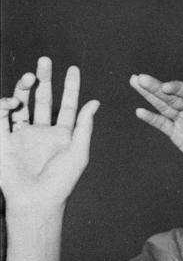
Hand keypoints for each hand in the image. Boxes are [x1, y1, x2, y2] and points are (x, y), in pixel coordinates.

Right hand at [0, 57, 98, 213]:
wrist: (36, 200)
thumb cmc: (61, 181)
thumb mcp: (78, 151)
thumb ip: (84, 126)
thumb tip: (95, 102)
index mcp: (62, 135)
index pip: (67, 105)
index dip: (70, 87)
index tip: (73, 69)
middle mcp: (42, 132)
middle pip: (43, 99)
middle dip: (44, 79)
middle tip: (46, 60)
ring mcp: (22, 134)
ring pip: (22, 103)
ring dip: (24, 87)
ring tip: (30, 77)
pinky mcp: (3, 139)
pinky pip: (1, 116)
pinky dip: (5, 105)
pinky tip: (13, 102)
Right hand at [130, 74, 182, 172]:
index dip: (179, 88)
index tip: (166, 86)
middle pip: (173, 96)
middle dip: (156, 87)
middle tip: (139, 78)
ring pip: (164, 105)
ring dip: (149, 95)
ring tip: (134, 82)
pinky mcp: (177, 133)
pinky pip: (163, 124)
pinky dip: (151, 118)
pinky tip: (140, 111)